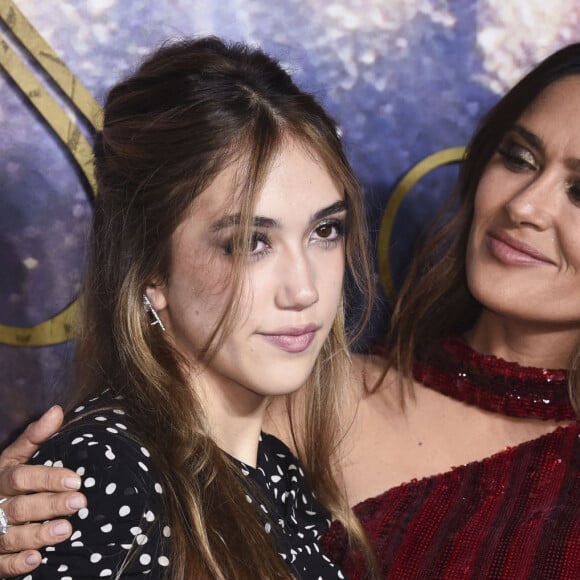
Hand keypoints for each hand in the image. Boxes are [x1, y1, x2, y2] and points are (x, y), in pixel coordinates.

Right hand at [0, 405, 86, 576]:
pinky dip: (15, 563)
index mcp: (1, 477)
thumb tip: (57, 411)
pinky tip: (35, 559)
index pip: (22, 477)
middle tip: (79, 503)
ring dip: (38, 534)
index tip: (76, 480)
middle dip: (50, 505)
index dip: (48, 478)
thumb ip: (36, 436)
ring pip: (10, 534)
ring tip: (66, 530)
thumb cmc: (5, 480)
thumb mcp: (14, 456)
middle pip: (20, 506)